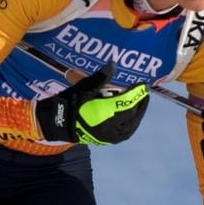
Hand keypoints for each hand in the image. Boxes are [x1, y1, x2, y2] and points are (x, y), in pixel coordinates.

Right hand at [36, 66, 150, 145]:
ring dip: (138, 115)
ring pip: (130, 126)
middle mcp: (109, 128)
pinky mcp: (107, 141)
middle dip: (140, 104)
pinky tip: (134, 118)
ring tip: (141, 104)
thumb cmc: (71, 102)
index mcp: (103, 114)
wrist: (59, 122)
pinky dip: (131, 125)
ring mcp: (109, 136)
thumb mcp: (85, 87)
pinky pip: (124, 134)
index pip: (126, 103)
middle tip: (144, 93)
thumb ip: (101, 77)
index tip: (142, 85)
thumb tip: (113, 64)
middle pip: (131, 115)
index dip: (135, 94)